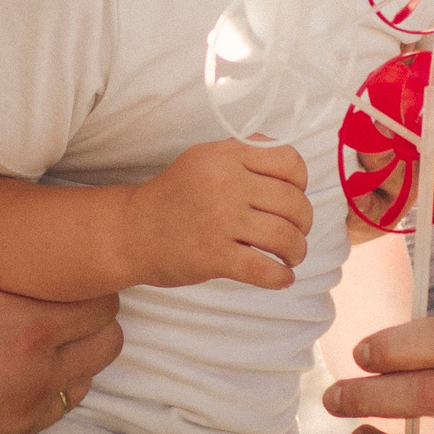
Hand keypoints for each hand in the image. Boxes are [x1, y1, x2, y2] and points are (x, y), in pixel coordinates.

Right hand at [0, 157, 123, 433]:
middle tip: (49, 291)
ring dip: (69, 356)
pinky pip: (45, 417)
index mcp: (26, 333)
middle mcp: (37, 382)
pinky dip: (38, 392)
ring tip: (26, 330)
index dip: (88, 278)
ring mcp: (21, 423)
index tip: (62, 263)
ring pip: (81, 384)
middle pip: (107, 344)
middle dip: (89, 315)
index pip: (103, 301)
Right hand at [124, 138, 311, 289]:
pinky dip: (281, 277)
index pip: (290, 163)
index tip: (293, 199)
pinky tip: (282, 278)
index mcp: (226, 155)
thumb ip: (244, 155)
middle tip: (294, 235)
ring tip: (290, 257)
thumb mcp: (204, 159)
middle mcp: (225, 183)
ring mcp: (219, 220)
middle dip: (302, 224)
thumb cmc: (174, 196)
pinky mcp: (213, 256)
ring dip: (296, 251)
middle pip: (293, 202)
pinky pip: (265, 269)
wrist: (131, 230)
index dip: (301, 184)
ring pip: (285, 236)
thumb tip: (291, 168)